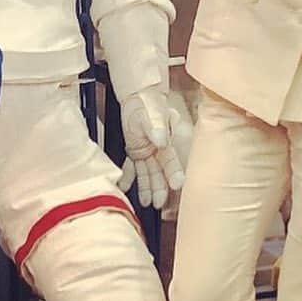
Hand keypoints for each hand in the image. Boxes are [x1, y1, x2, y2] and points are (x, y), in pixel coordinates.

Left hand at [120, 86, 184, 208]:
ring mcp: (147, 151)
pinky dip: (128, 177)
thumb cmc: (149, 102)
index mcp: (166, 140)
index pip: (172, 160)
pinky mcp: (135, 150)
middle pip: (159, 172)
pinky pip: (132, 167)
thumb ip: (156, 125)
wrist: (138, 97)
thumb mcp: (153, 112)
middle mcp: (158, 149)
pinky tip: (125, 187)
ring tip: (146, 203)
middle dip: (160, 188)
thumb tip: (161, 140)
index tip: (177, 185)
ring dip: (147, 187)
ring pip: (147, 173)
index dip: (174, 173)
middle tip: (159, 203)